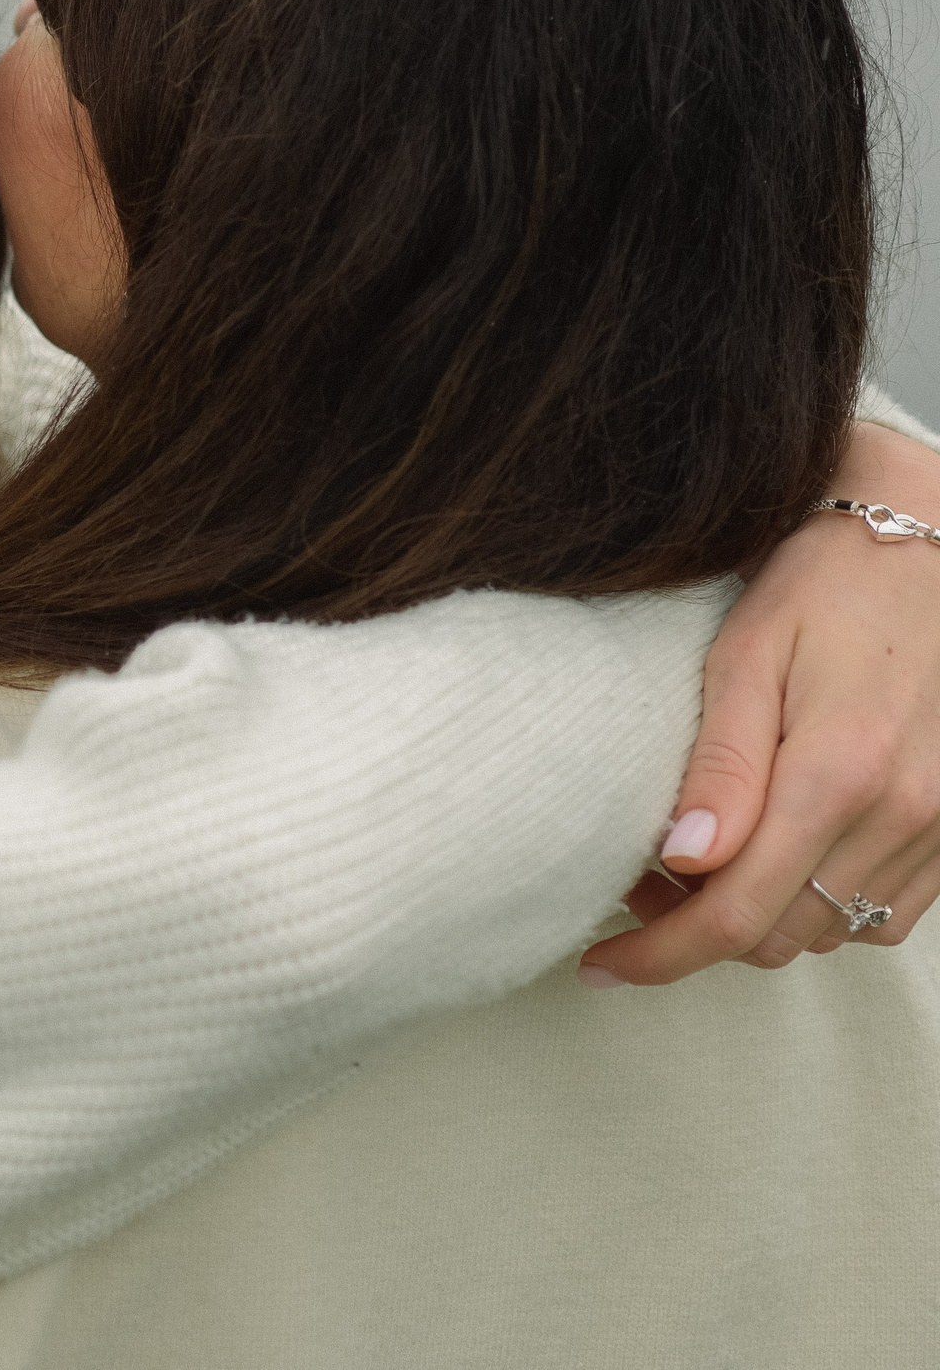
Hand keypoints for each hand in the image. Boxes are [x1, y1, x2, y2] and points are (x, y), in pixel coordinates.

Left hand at [581, 418, 939, 984]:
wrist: (933, 540)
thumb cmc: (828, 584)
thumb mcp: (748, 653)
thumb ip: (720, 764)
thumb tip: (680, 860)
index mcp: (837, 773)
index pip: (736, 916)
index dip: (660, 956)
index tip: (600, 965)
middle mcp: (902, 814)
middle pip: (781, 936)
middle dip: (698, 931)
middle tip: (637, 884)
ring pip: (834, 932)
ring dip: (761, 919)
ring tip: (700, 865)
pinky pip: (889, 914)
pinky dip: (825, 905)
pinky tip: (780, 855)